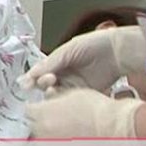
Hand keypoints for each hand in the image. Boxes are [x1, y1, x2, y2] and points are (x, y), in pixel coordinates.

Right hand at [18, 26, 145, 93]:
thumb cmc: (95, 44)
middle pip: (45, 86)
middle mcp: (64, 75)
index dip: (32, 78)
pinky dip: (64, 101)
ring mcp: (74, 86)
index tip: (27, 83)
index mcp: (57, 62)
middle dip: (42, 84)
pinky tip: (63, 98)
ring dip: (52, 93)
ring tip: (55, 88)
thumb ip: (49, 63)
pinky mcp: (85, 95)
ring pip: (56, 95)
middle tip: (48, 80)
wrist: (118, 52)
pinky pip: (70, 101)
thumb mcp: (68, 50)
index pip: (39, 73)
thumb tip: (30, 74)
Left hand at [26, 88, 142, 137]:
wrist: (115, 126)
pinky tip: (67, 140)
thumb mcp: (70, 93)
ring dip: (46, 135)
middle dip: (38, 122)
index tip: (37, 106)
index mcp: (43, 114)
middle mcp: (44, 133)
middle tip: (49, 117)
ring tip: (60, 129)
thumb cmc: (97, 109)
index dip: (34, 107)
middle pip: (32, 127)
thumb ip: (53, 98)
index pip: (27, 111)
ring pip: (41, 141)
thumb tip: (46, 100)